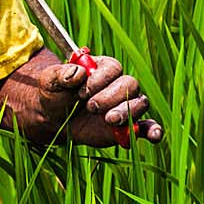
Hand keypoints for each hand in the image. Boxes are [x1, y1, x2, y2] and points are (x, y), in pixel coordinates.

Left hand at [33, 54, 163, 147]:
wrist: (55, 117)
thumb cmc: (54, 93)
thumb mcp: (50, 81)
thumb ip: (61, 74)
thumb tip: (78, 73)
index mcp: (103, 68)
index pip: (113, 68)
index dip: (99, 80)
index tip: (81, 92)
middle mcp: (119, 84)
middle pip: (130, 84)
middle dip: (112, 97)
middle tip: (91, 107)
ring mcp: (126, 105)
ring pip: (139, 103)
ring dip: (127, 112)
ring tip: (108, 120)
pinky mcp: (128, 125)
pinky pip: (147, 126)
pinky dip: (153, 130)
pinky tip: (153, 136)